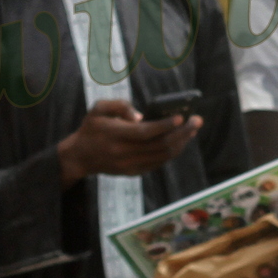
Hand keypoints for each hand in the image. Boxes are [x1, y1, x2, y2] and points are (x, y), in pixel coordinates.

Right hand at [57, 99, 199, 182]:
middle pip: (160, 145)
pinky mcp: (134, 172)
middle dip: (182, 133)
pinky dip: (173, 152)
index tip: (181, 117)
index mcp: (115, 135)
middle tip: (197, 120)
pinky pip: (159, 163)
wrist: (80, 157)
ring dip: (181, 143)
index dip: (165, 125)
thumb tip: (141, 116)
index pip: (145, 132)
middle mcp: (123, 153)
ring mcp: (130, 165)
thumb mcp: (98, 109)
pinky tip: (181, 140)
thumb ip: (119, 105)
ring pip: (163, 156)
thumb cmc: (92, 128)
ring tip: (193, 129)